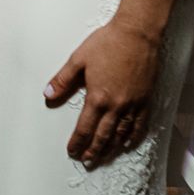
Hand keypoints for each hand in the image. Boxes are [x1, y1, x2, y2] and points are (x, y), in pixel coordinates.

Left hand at [43, 14, 161, 167]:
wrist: (137, 33)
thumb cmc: (108, 42)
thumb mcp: (78, 59)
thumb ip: (63, 80)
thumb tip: (48, 93)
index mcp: (97, 97)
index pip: (84, 127)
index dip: (77, 142)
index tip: (72, 151)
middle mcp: (116, 105)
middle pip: (103, 135)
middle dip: (93, 150)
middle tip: (87, 161)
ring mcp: (133, 104)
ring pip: (121, 133)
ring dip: (111, 147)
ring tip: (104, 157)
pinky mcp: (145, 99)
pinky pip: (140, 124)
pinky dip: (133, 136)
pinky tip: (128, 142)